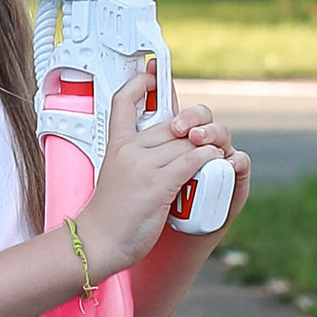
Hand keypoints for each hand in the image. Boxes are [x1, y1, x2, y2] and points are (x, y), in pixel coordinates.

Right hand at [85, 72, 223, 269]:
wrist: (99, 241)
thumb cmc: (110, 214)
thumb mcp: (116, 173)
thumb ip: (137, 154)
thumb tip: (167, 143)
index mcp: (117, 144)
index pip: (123, 100)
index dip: (141, 82)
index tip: (153, 74)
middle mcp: (130, 149)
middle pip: (173, 124)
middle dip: (196, 130)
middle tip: (206, 141)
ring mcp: (143, 165)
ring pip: (188, 142)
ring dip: (209, 148)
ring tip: (216, 158)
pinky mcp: (158, 183)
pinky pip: (193, 160)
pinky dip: (210, 159)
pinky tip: (217, 163)